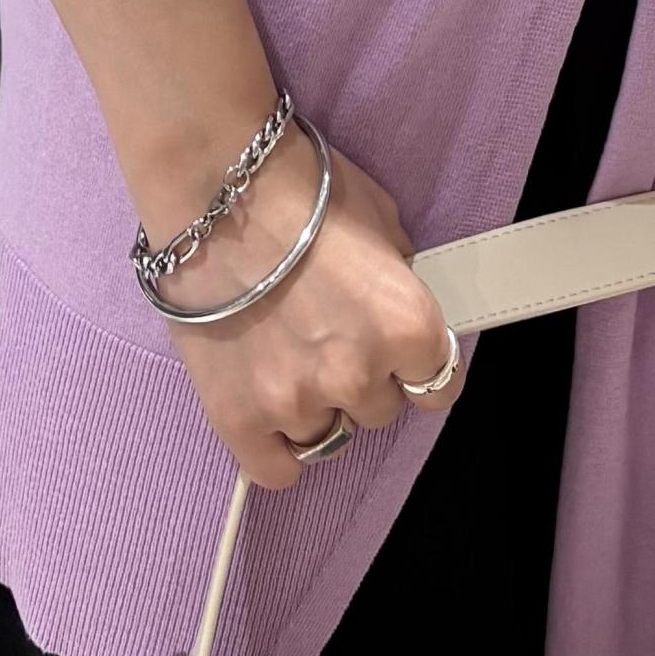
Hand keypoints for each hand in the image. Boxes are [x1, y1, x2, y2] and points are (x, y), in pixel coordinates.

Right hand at [146, 126, 462, 488]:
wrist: (215, 185)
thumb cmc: (302, 189)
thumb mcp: (383, 222)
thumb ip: (401, 281)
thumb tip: (402, 310)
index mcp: (409, 326)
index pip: (439, 385)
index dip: (415, 365)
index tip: (396, 352)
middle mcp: (359, 374)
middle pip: (378, 410)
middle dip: (359, 376)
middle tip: (324, 330)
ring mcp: (296, 402)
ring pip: (326, 434)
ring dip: (313, 401)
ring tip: (282, 347)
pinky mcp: (238, 419)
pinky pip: (275, 470)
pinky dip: (274, 446)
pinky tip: (265, 405)